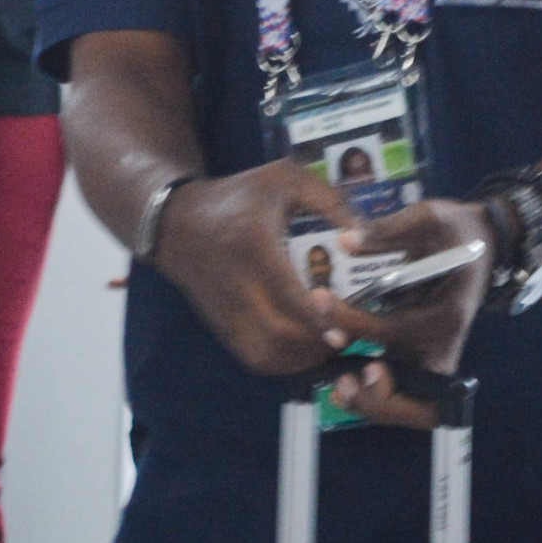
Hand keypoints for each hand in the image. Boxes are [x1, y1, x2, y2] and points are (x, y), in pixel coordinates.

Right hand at [155, 159, 363, 377]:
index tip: (345, 328)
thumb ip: (329, 200)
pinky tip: (304, 350)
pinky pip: (254, 358)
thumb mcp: (284, 179)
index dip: (317, 317)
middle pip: (278, 334)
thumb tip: (364, 234)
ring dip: (301, 359)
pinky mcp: (222, 327)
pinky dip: (283, 363)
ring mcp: (227, 311)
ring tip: (329, 345)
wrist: (177, 222)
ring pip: (266, 354)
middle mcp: (237, 285)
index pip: (286, 292)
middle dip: (316, 344)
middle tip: (348, 336)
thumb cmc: (238, 196)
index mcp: (254, 246)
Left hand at [314, 198, 493, 429]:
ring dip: (372, 403)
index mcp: (447, 313)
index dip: (354, 322)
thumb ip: (387, 231)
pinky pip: (402, 392)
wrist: (483, 244)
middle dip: (375, 397)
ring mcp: (435, 357)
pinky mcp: (424, 359)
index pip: (395, 330)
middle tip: (341, 381)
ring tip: (338, 386)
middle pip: (417, 401)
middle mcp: (444, 345)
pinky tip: (345, 381)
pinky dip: (375, 395)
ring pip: (407, 403)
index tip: (321, 302)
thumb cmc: (456, 231)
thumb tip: (344, 242)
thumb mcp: (428, 218)